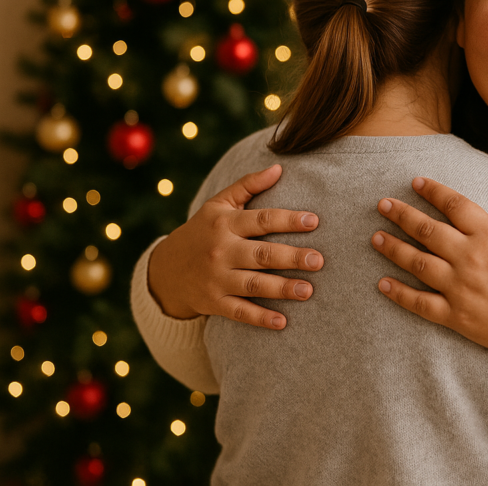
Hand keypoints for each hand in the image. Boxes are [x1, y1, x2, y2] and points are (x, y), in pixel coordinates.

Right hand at [148, 164, 321, 329]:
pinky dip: (260, 318)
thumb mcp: (218, 204)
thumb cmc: (203, 230)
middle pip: (262, 254)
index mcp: (225, 223)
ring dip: (282, 288)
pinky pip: (240, 311)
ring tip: (308, 290)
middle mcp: (221, 251)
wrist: (166, 269)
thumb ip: (248, 185)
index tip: (314, 222)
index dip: (288, 220)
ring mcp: (217, 278)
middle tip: (319, 260)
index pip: (262, 220)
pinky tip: (282, 322)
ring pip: (254, 284)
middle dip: (292, 257)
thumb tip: (278, 167)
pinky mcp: (214, 302)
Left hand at [372, 176, 487, 385]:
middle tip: (383, 204)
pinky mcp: (457, 317)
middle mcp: (471, 259)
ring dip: (394, 248)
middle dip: (402, 215)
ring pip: (418, 263)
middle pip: (428, 230)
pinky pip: (421, 304)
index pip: (455, 205)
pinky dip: (399, 294)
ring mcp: (461, 289)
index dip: (434, 191)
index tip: (416, 182)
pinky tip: (382, 283)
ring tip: (376, 237)